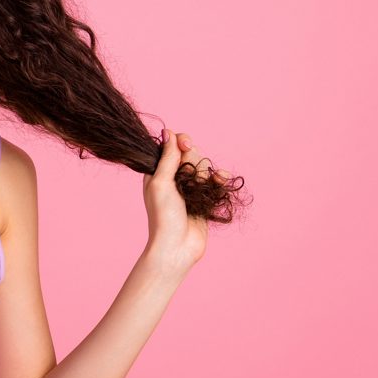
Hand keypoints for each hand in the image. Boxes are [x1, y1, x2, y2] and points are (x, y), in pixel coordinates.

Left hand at [142, 128, 223, 273]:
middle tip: (192, 176)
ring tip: (204, 185)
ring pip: (205, 166)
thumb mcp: (161, 183)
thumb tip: (168, 132)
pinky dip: (219, 179)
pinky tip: (219, 181)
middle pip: (191, 154)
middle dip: (195, 161)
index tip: (186, 146)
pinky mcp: (203, 197)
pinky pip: (214, 180)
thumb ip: (167, 158)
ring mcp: (189, 187)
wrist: (177, 246)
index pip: (172, 146)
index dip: (181, 142)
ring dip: (208, 172)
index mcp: (157, 172)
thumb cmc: (163, 216)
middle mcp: (173, 177)